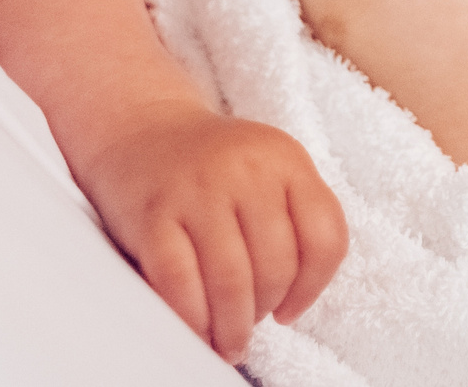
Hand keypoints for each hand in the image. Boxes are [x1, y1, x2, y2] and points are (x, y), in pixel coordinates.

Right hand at [79, 104, 348, 363]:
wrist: (142, 128)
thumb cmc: (212, 165)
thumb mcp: (269, 170)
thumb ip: (294, 217)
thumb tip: (295, 299)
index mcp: (286, 158)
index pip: (325, 237)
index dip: (313, 288)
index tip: (289, 310)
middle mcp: (246, 168)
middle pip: (277, 267)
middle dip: (264, 310)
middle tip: (248, 323)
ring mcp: (197, 189)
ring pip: (232, 281)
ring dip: (232, 326)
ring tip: (227, 339)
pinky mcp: (153, 214)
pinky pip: (181, 283)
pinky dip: (193, 317)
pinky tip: (197, 326)